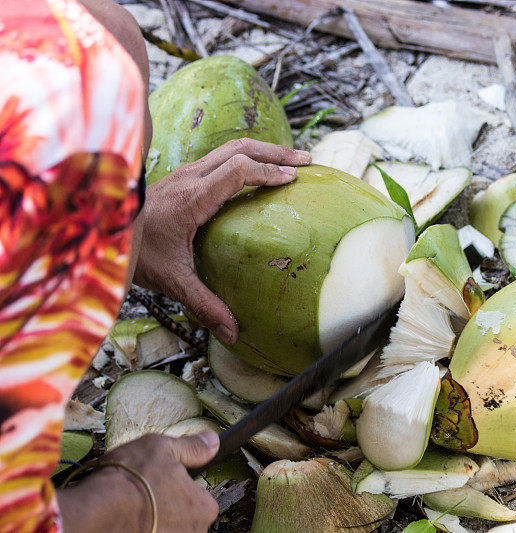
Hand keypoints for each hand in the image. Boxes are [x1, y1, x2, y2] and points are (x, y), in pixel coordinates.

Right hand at [58, 431, 219, 532]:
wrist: (91, 511)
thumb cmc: (129, 479)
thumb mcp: (163, 448)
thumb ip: (192, 447)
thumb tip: (212, 442)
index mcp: (203, 508)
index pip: (200, 496)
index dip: (179, 486)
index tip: (162, 481)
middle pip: (183, 516)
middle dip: (166, 505)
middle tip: (144, 493)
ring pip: (165, 527)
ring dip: (152, 520)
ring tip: (131, 506)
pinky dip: (137, 528)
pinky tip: (124, 521)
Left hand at [133, 139, 311, 342]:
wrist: (102, 234)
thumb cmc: (136, 256)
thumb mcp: (173, 282)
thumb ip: (205, 305)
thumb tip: (234, 333)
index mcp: (191, 198)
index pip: (237, 170)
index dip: (268, 172)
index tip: (292, 180)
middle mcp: (189, 177)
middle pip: (240, 148)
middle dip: (277, 153)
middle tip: (307, 162)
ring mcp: (185, 171)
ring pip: (231, 147)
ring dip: (264, 150)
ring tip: (292, 160)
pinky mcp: (184, 175)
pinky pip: (222, 156)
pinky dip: (248, 156)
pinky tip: (261, 168)